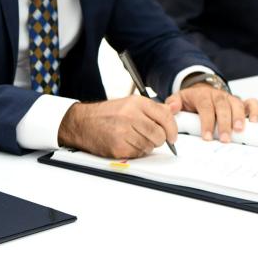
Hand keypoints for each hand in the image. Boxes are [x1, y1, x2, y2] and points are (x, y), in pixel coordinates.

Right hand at [58, 96, 180, 158]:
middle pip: (159, 135)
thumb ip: (154, 108)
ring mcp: (124, 132)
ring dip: (145, 146)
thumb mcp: (130, 104)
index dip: (172, 129)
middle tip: (149, 137)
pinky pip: (138, 154)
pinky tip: (125, 144)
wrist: (82, 123)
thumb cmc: (106, 114)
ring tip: (133, 139)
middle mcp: (130, 115)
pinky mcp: (118, 146)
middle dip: (158, 140)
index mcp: (136, 103)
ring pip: (150, 146)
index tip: (172, 136)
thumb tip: (175, 109)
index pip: (165, 116)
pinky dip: (135, 152)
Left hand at [165, 85, 257, 142]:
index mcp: (202, 95)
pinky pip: (250, 103)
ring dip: (239, 118)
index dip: (207, 122)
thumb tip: (172, 108)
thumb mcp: (178, 99)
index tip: (207, 137)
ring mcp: (229, 98)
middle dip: (224, 123)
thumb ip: (173, 103)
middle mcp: (217, 96)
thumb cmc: (191, 100)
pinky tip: (254, 122)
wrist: (199, 91)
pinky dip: (255, 110)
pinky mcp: (240, 102)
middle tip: (225, 139)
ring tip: (239, 131)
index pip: (205, 107)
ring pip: (237, 105)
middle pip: (222, 107)